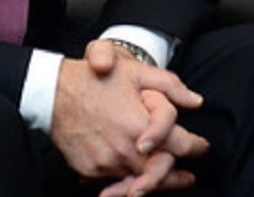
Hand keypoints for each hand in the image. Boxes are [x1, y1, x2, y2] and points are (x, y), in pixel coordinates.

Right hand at [51, 40, 208, 194]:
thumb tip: (196, 101)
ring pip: (139, 181)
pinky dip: (125, 180)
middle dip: (177, 176)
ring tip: (161, 180)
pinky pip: (114, 181)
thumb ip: (170, 86)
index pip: (180, 146)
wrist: (52, 92)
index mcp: (141, 126)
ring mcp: (107, 163)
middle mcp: (126, 150)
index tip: (201, 147)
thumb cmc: (94, 79)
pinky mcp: (90, 170)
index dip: (196, 147)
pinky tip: (132, 178)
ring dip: (152, 181)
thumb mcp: (135, 72)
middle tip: (187, 178)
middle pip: (162, 171)